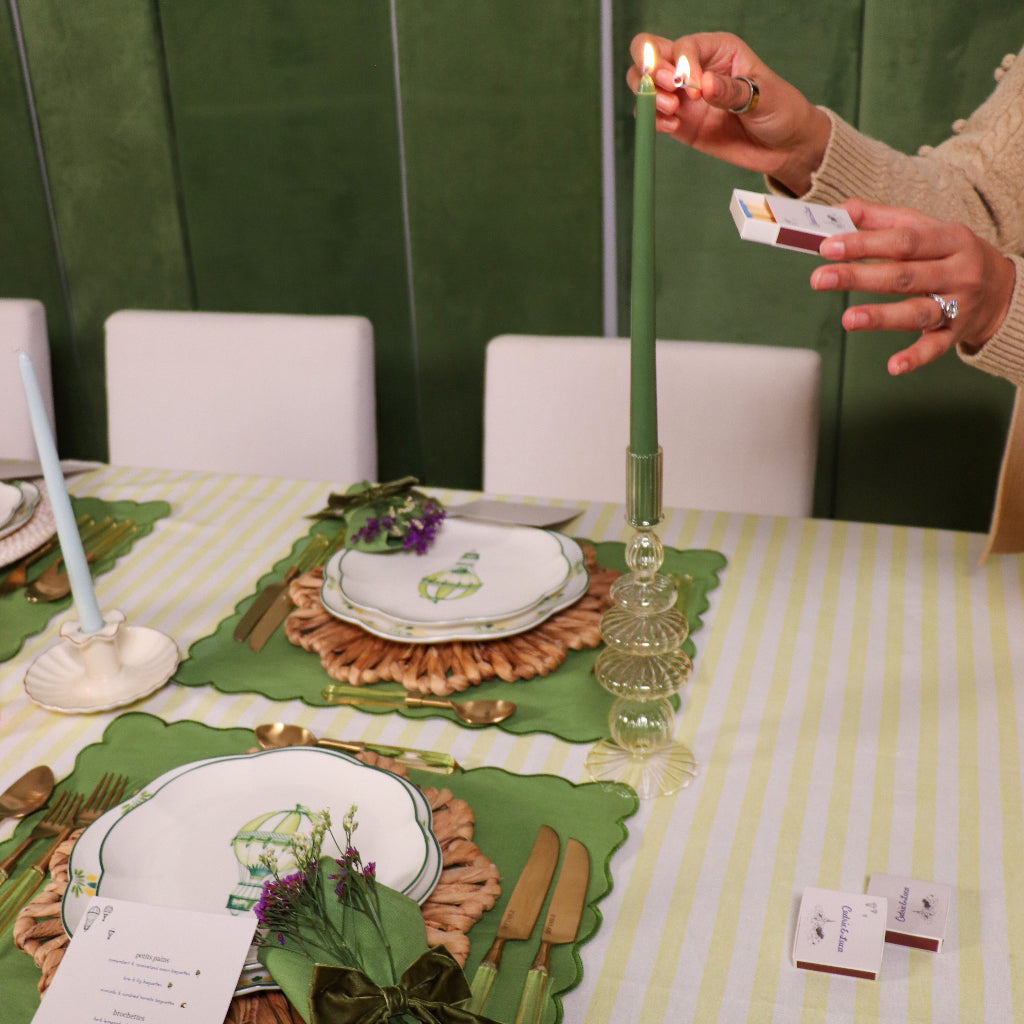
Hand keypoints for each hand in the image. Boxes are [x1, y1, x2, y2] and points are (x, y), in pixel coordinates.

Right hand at [627, 31, 830, 194]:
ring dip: (648, 96)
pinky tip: (671, 127)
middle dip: (651, 70)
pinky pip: (652, 117)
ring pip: (643, 84)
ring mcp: (683, 97)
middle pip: (650, 52)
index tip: (693, 88)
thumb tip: (703, 84)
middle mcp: (694, 68)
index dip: (681, 64)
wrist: (783, 147)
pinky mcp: (679, 122)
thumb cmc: (780, 111)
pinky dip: (652, 121)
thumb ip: (730, 91)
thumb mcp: (762, 96)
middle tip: (670, 93)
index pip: (683, 46)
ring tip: (672, 112)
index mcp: (717, 50)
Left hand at [810, 198, 1016, 374]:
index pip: (904, 240)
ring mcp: (958, 305)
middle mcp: (957, 272)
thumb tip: (838, 211)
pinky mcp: (954, 334)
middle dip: (860, 277)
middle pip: (904, 276)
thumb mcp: (926, 228)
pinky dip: (915, 357)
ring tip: (849, 319)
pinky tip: (894, 366)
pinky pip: (934, 348)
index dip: (865, 243)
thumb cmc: (950, 254)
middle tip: (821, 279)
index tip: (829, 247)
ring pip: (917, 312)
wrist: (1002, 288)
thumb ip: (881, 219)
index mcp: (950, 239)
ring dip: (882, 317)